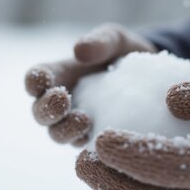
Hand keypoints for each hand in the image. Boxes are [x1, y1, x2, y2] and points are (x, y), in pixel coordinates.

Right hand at [25, 23, 156, 145]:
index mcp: (59, 75)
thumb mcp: (117, 40)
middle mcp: (62, 102)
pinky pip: (83, 149)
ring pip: (57, 134)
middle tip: (62, 100)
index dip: (34, 80)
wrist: (154, 78)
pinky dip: (87, 147)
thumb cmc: (125, 54)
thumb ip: (100, 40)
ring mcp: (75, 124)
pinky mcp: (93, 140)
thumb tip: (79, 51)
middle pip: (40, 112)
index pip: (35, 79)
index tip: (44, 78)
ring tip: (84, 120)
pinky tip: (100, 140)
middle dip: (47, 108)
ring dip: (65, 129)